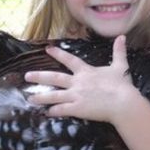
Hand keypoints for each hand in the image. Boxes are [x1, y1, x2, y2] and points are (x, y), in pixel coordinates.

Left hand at [24, 35, 139, 122]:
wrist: (123, 102)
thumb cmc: (122, 85)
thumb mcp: (120, 66)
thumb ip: (118, 52)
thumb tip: (122, 36)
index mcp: (86, 71)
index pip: (69, 60)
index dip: (58, 53)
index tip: (47, 49)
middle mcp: (77, 82)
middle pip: (55, 78)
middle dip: (40, 76)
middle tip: (27, 76)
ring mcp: (76, 96)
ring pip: (54, 96)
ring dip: (41, 97)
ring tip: (30, 98)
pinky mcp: (77, 109)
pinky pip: (62, 110)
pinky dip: (53, 111)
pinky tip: (46, 113)